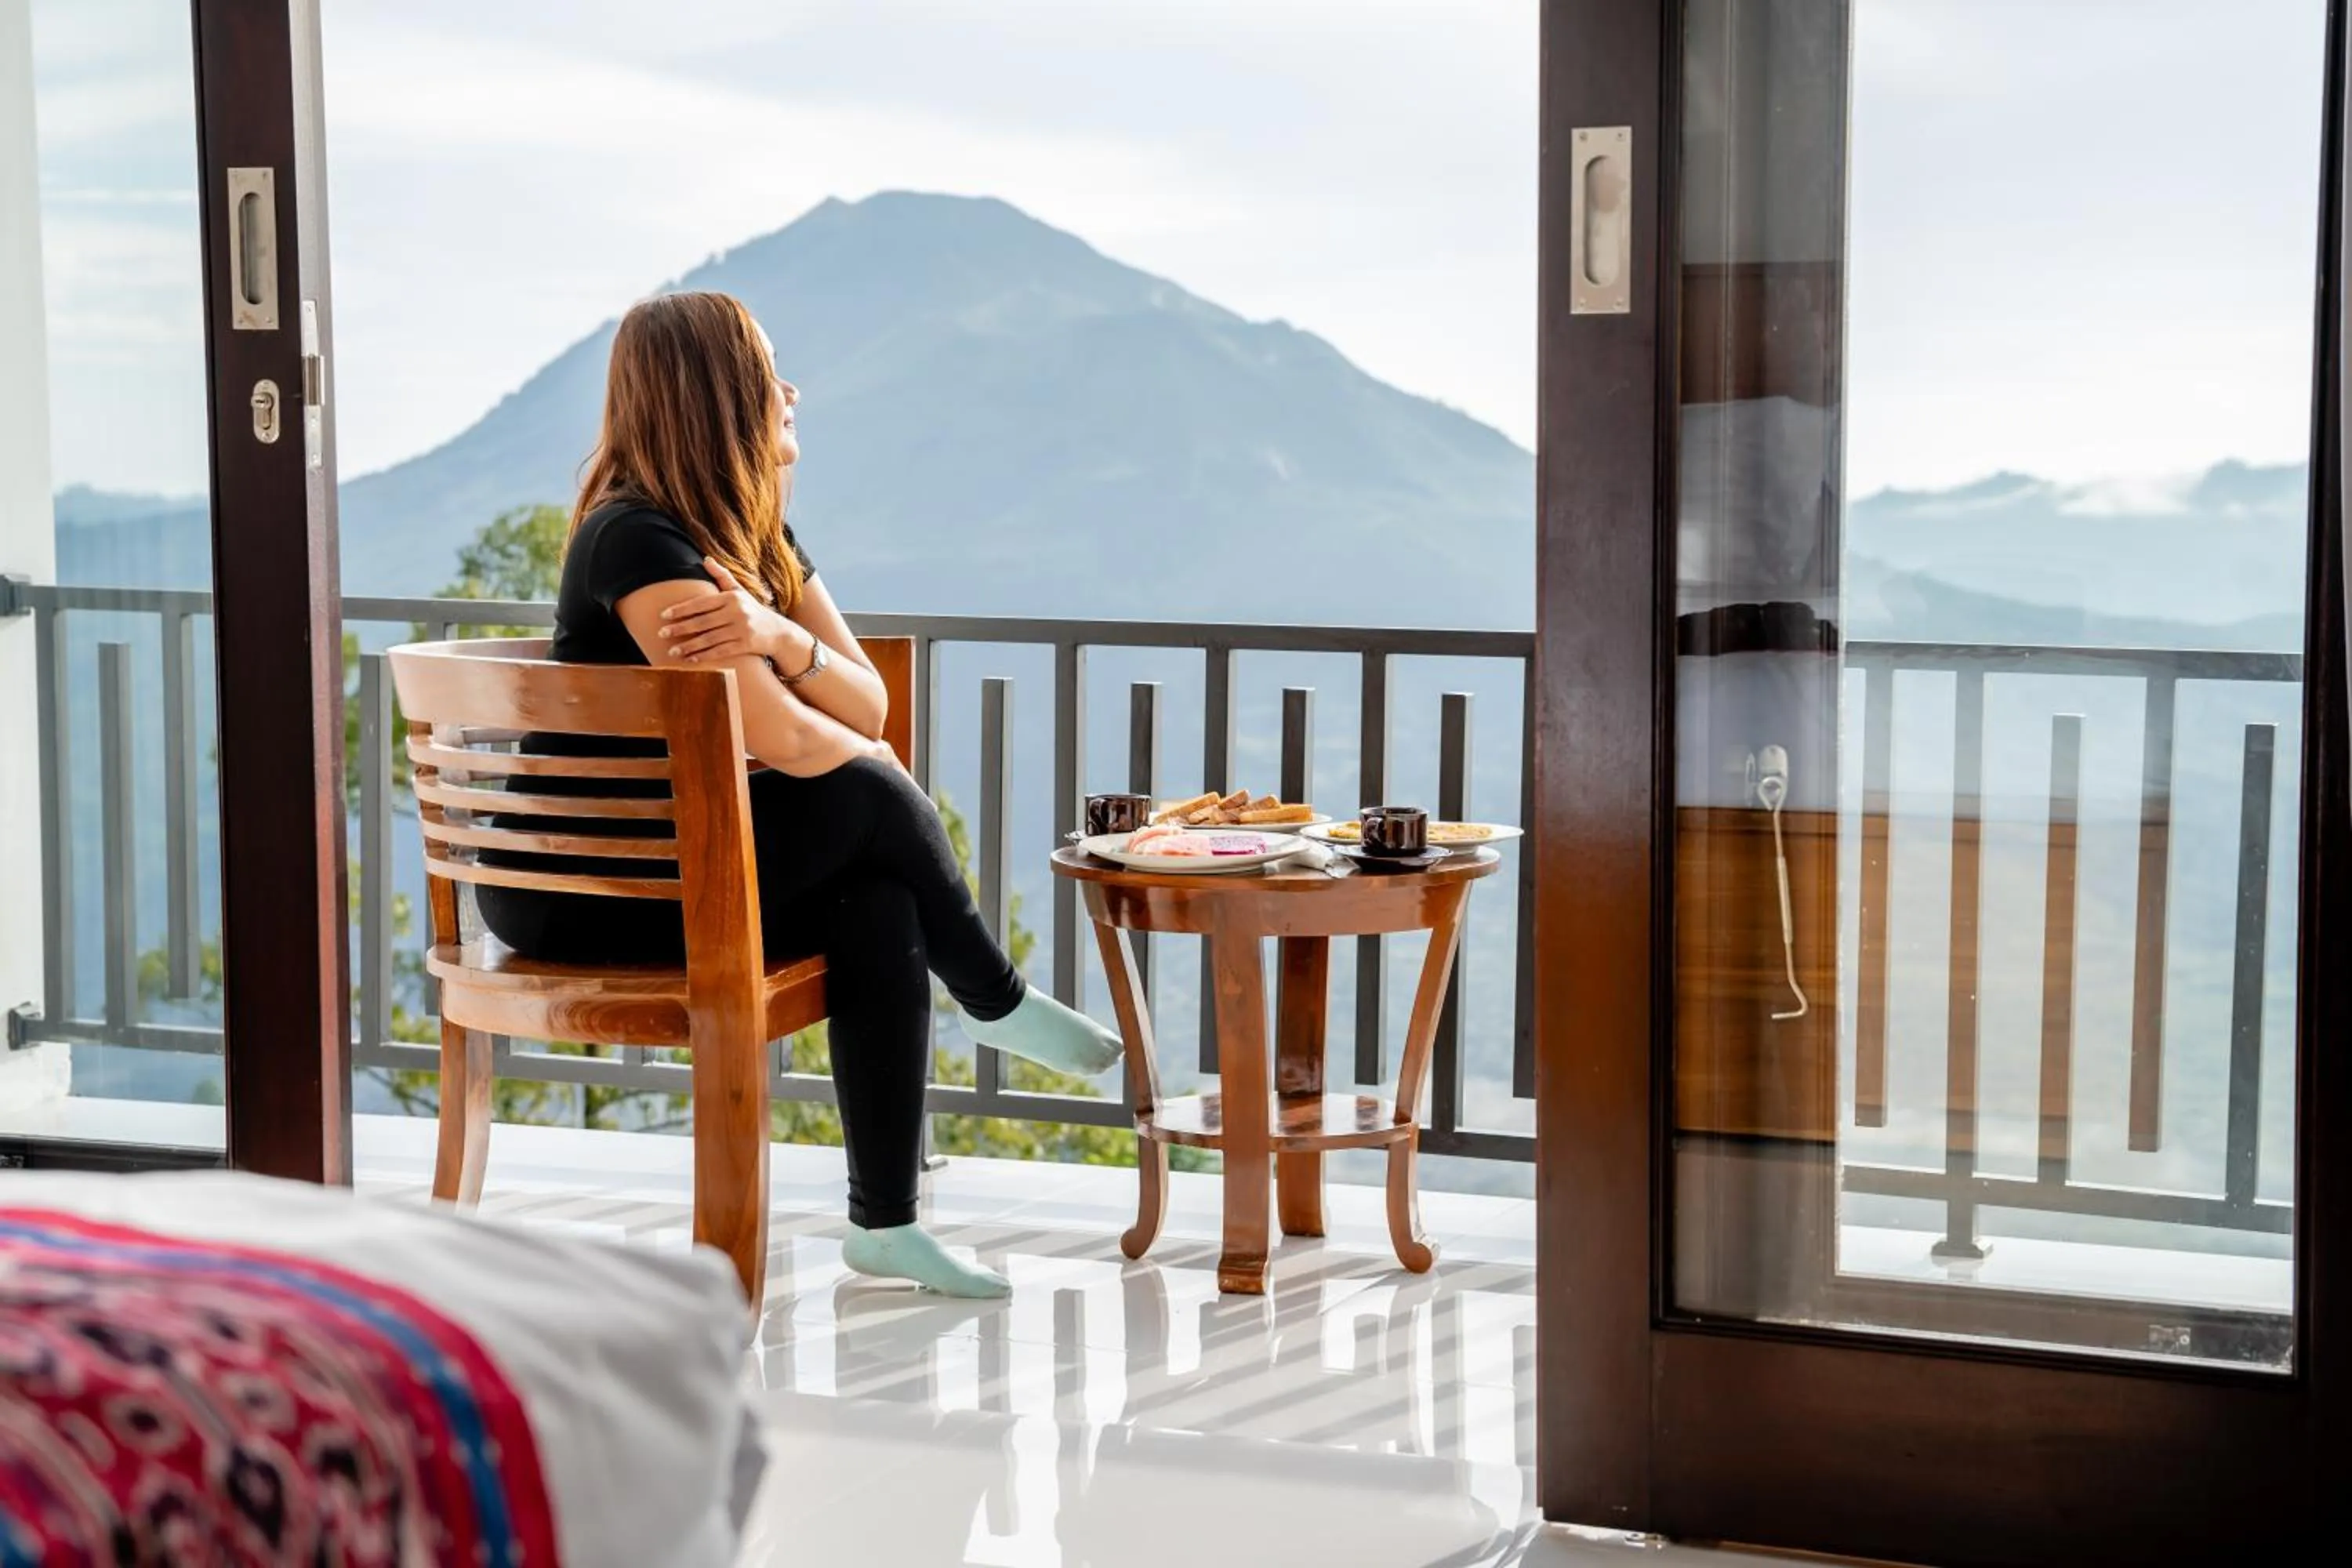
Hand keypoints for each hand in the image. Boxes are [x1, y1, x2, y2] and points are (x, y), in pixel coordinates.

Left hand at [658, 558, 803, 664]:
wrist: (778, 632)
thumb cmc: (752, 610)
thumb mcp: (739, 591)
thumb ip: (722, 576)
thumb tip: (706, 559)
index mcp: (732, 598)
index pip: (701, 603)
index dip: (681, 609)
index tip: (664, 615)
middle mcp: (737, 612)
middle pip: (702, 622)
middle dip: (680, 628)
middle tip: (661, 633)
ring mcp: (742, 629)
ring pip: (709, 639)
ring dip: (689, 646)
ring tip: (671, 650)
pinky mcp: (746, 645)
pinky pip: (720, 651)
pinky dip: (704, 656)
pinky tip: (690, 659)